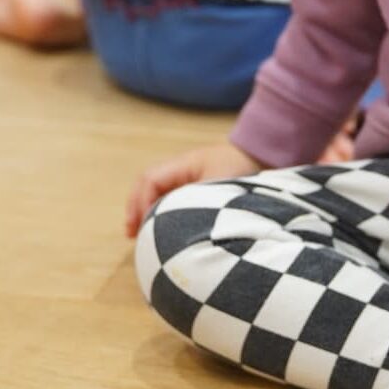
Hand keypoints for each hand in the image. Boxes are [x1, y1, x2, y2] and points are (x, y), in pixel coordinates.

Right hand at [124, 142, 261, 237]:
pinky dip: (157, 211)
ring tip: (136, 233)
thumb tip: (175, 225)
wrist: (259, 154)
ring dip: (144, 210)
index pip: (152, 180)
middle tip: (130, 233)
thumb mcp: (222, 188)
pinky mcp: (191, 184)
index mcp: (184, 164)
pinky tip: (155, 227)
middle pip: (147, 185)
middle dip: (136, 208)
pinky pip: (166, 195)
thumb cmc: (242, 169)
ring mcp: (184, 175)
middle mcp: (179, 167)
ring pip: (154, 191)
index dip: (143, 202)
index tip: (144, 225)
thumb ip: (199, 202)